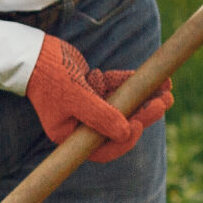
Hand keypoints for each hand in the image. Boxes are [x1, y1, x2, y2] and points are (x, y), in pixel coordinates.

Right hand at [24, 36, 172, 162]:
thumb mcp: (76, 98)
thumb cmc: (51, 78)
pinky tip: (154, 78)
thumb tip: (127, 133)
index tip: (138, 124)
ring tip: (167, 89)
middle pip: (117, 126)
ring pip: (121, 105)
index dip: (124, 141)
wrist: (35, 53)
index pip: (102, 149)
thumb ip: (101, 117)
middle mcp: (80, 123)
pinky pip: (117, 87)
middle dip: (143, 114)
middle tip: (164, 103)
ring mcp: (87, 104)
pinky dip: (132, 83)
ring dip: (144, 97)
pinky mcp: (92, 86)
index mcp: (70, 135)